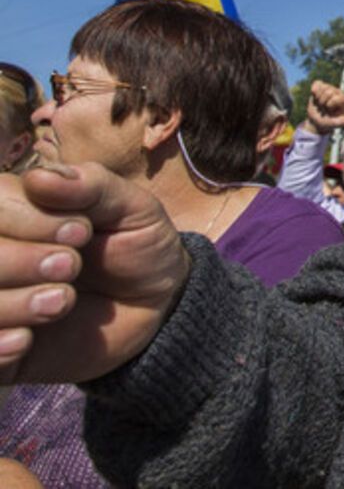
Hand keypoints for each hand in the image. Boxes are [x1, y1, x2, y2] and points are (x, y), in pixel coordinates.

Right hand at [0, 162, 188, 384]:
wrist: (155, 306)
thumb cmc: (136, 244)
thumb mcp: (130, 207)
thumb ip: (90, 186)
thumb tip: (38, 178)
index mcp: (14, 211)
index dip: (27, 218)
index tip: (81, 231)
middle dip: (19, 260)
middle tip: (71, 265)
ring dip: (12, 303)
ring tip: (63, 301)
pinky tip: (27, 340)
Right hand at [304, 80, 343, 135]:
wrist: (316, 121)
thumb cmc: (327, 123)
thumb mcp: (334, 124)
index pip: (335, 98)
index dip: (329, 105)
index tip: (328, 111)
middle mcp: (338, 92)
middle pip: (328, 92)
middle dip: (322, 102)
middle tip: (323, 109)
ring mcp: (330, 88)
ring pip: (322, 87)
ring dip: (317, 98)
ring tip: (319, 104)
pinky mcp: (322, 86)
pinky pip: (317, 83)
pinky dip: (314, 91)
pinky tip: (315, 97)